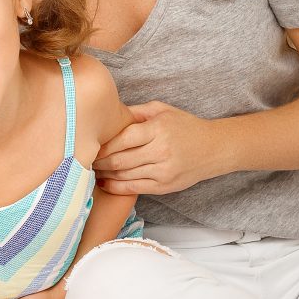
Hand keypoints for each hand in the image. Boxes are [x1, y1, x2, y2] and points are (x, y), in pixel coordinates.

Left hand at [94, 101, 226, 196]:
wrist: (214, 148)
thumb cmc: (186, 126)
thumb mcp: (163, 110)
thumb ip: (136, 112)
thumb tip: (109, 113)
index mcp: (158, 129)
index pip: (123, 138)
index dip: (103, 144)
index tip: (89, 144)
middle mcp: (161, 151)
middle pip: (120, 160)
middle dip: (99, 161)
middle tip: (83, 159)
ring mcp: (163, 171)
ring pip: (125, 175)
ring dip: (104, 174)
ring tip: (90, 170)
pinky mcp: (165, 186)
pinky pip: (134, 188)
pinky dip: (116, 187)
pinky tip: (104, 182)